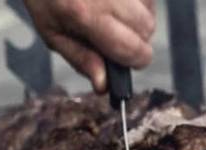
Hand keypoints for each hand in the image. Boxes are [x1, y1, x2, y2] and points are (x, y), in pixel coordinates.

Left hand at [24, 0, 155, 92]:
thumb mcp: (53, 33)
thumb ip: (81, 59)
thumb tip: (104, 86)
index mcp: (85, 15)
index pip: (131, 48)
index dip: (136, 61)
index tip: (131, 63)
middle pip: (147, 29)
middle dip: (138, 39)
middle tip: (117, 36)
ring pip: (151, 11)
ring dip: (139, 18)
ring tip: (115, 14)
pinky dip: (138, 2)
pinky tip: (118, 1)